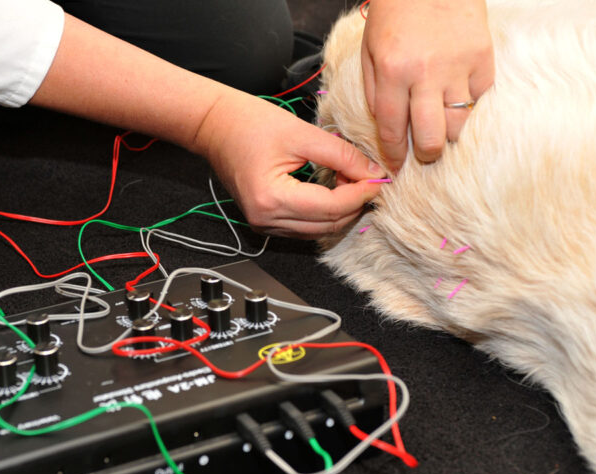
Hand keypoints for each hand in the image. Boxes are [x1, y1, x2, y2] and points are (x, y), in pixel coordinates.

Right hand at [193, 91, 386, 237]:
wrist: (213, 125)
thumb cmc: (248, 122)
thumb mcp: (301, 133)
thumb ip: (341, 155)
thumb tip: (373, 172)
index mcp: (272, 199)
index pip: (332, 207)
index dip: (361, 193)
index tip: (382, 177)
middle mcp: (267, 219)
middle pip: (328, 224)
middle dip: (355, 203)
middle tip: (372, 178)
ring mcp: (265, 224)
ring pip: (320, 230)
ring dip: (342, 209)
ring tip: (353, 180)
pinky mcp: (266, 221)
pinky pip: (306, 226)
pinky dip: (325, 212)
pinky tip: (334, 189)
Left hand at [361, 0, 493, 167]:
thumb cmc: (396, 12)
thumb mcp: (370, 51)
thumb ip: (375, 92)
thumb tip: (387, 131)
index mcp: (392, 72)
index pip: (392, 130)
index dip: (395, 155)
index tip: (397, 166)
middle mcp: (425, 74)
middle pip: (431, 138)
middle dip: (427, 155)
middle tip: (424, 155)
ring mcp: (458, 66)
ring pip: (458, 124)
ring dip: (449, 133)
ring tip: (442, 127)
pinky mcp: (483, 58)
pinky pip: (479, 98)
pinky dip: (469, 104)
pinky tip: (458, 98)